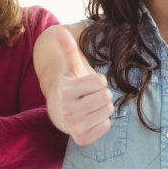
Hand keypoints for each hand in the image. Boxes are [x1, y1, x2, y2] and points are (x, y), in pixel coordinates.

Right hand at [53, 26, 112, 145]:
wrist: (60, 111)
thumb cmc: (71, 86)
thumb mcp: (71, 67)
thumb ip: (68, 48)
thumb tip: (59, 30)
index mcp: (65, 90)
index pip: (101, 81)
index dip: (97, 81)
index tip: (87, 85)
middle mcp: (67, 110)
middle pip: (106, 97)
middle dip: (102, 94)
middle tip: (90, 96)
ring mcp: (73, 126)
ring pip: (108, 111)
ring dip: (103, 108)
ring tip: (90, 107)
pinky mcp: (81, 138)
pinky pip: (106, 127)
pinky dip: (103, 122)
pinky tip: (91, 119)